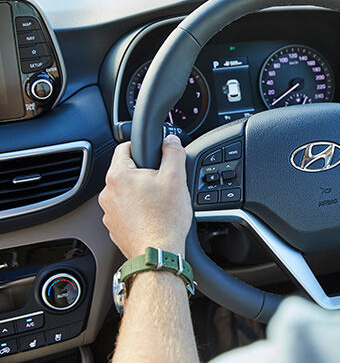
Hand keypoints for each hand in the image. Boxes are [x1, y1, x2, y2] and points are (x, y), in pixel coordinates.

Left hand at [98, 135, 191, 257]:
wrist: (157, 254)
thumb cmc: (165, 219)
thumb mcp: (176, 178)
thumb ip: (173, 153)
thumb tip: (171, 141)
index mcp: (119, 176)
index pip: (124, 147)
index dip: (141, 146)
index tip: (152, 153)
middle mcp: (108, 193)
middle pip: (125, 172)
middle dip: (143, 174)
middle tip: (161, 183)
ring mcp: (109, 212)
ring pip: (125, 193)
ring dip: (139, 194)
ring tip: (158, 203)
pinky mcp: (114, 228)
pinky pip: (125, 212)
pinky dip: (136, 212)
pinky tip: (152, 217)